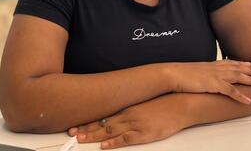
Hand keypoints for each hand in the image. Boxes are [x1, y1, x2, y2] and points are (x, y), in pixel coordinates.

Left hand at [68, 94, 185, 148]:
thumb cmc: (162, 104)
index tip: (76, 124)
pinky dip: (114, 142)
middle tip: (71, 132)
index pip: (103, 115)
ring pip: (110, 130)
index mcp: (126, 108)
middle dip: (86, 129)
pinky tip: (105, 145)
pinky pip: (126, 139)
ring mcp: (135, 124)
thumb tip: (117, 113)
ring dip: (94, 135)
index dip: (88, 121)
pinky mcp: (144, 133)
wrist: (179, 104)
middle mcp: (128, 115)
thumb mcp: (143, 104)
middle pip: (102, 123)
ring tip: (80, 139)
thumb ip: (130, 108)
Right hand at [169, 60, 250, 103]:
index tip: (249, 63)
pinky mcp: (212, 84)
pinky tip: (248, 100)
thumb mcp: (192, 71)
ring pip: (237, 76)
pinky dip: (240, 96)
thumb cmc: (178, 73)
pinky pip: (230, 90)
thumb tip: (202, 77)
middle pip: (237, 67)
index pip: (228, 62)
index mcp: (209, 65)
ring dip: (250, 79)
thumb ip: (200, 73)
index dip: (240, 63)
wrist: (171, 74)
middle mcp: (214, 68)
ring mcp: (214, 75)